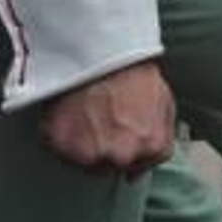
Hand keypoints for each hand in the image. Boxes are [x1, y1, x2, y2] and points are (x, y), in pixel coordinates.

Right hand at [40, 62, 174, 179]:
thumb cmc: (132, 69)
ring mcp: (89, 154)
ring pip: (81, 162)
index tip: (117, 134)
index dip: (125, 150)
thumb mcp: (165, 102)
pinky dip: (59, 137)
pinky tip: (68, 114)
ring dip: (80, 145)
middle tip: (100, 118)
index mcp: (151, 146)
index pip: (136, 169)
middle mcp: (122, 156)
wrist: (101, 48)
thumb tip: (139, 173)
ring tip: (84, 113)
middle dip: (104, 148)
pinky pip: (56, 150)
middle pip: (106, 167)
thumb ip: (161, 140)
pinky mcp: (60, 145)